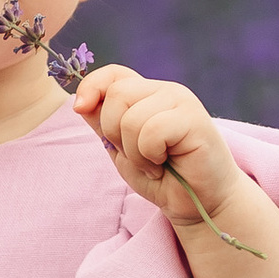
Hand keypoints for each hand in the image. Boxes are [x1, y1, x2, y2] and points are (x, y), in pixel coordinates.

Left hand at [72, 65, 242, 227]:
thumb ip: (103, 123)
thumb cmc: (163, 177)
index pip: (114, 74)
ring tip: (153, 163)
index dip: (91, 86)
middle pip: (117, 94)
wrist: (198, 203)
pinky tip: (164, 164)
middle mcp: (165, 91)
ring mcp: (181, 102)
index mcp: (147, 94)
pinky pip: (151, 131)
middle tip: (136, 155)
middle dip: (114, 133)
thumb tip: (80, 101)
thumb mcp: (122, 148)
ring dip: (134, 152)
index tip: (80, 108)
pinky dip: (150, 156)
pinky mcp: (194, 119)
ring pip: (131, 118)